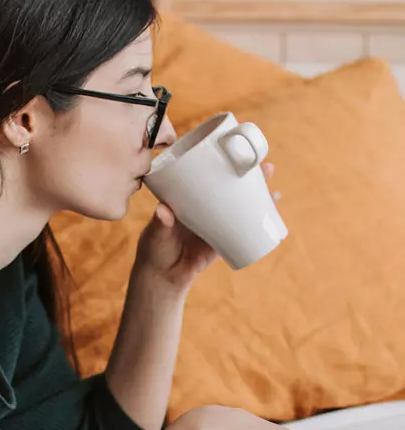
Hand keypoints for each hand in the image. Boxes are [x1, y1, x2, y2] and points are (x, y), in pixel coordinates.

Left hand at [135, 163, 278, 291]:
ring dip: (259, 198)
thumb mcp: (156, 233)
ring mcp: (216, 224)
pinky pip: (244, 230)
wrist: (163, 277)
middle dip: (250, 177)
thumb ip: (160, 223)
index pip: (208, 175)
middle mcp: (205, 207)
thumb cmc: (154, 249)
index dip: (224, 163)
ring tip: (274, 191)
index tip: (239, 152)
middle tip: (266, 167)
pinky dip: (258, 223)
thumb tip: (164, 211)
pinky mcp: (223, 242)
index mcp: (189, 199)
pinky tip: (271, 216)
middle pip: (230, 187)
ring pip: (240, 206)